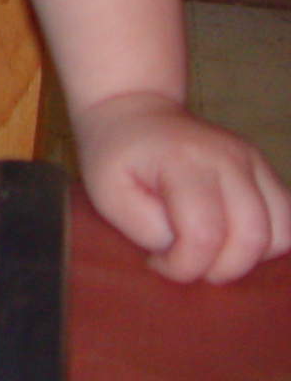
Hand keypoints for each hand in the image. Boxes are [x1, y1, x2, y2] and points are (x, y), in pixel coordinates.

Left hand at [71, 90, 290, 283]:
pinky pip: (287, 221)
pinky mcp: (265, 170)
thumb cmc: (115, 158)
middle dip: (220, 269)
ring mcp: (253, 161)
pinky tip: (229, 239)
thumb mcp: (107, 195)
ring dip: (249, 258)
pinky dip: (265, 243)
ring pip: (282, 232)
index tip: (158, 263)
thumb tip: (188, 250)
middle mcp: (228, 157)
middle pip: (252, 236)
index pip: (204, 233)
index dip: (184, 265)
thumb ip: (146, 229)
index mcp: (183, 161)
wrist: (134, 112)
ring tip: (209, 250)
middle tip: (186, 263)